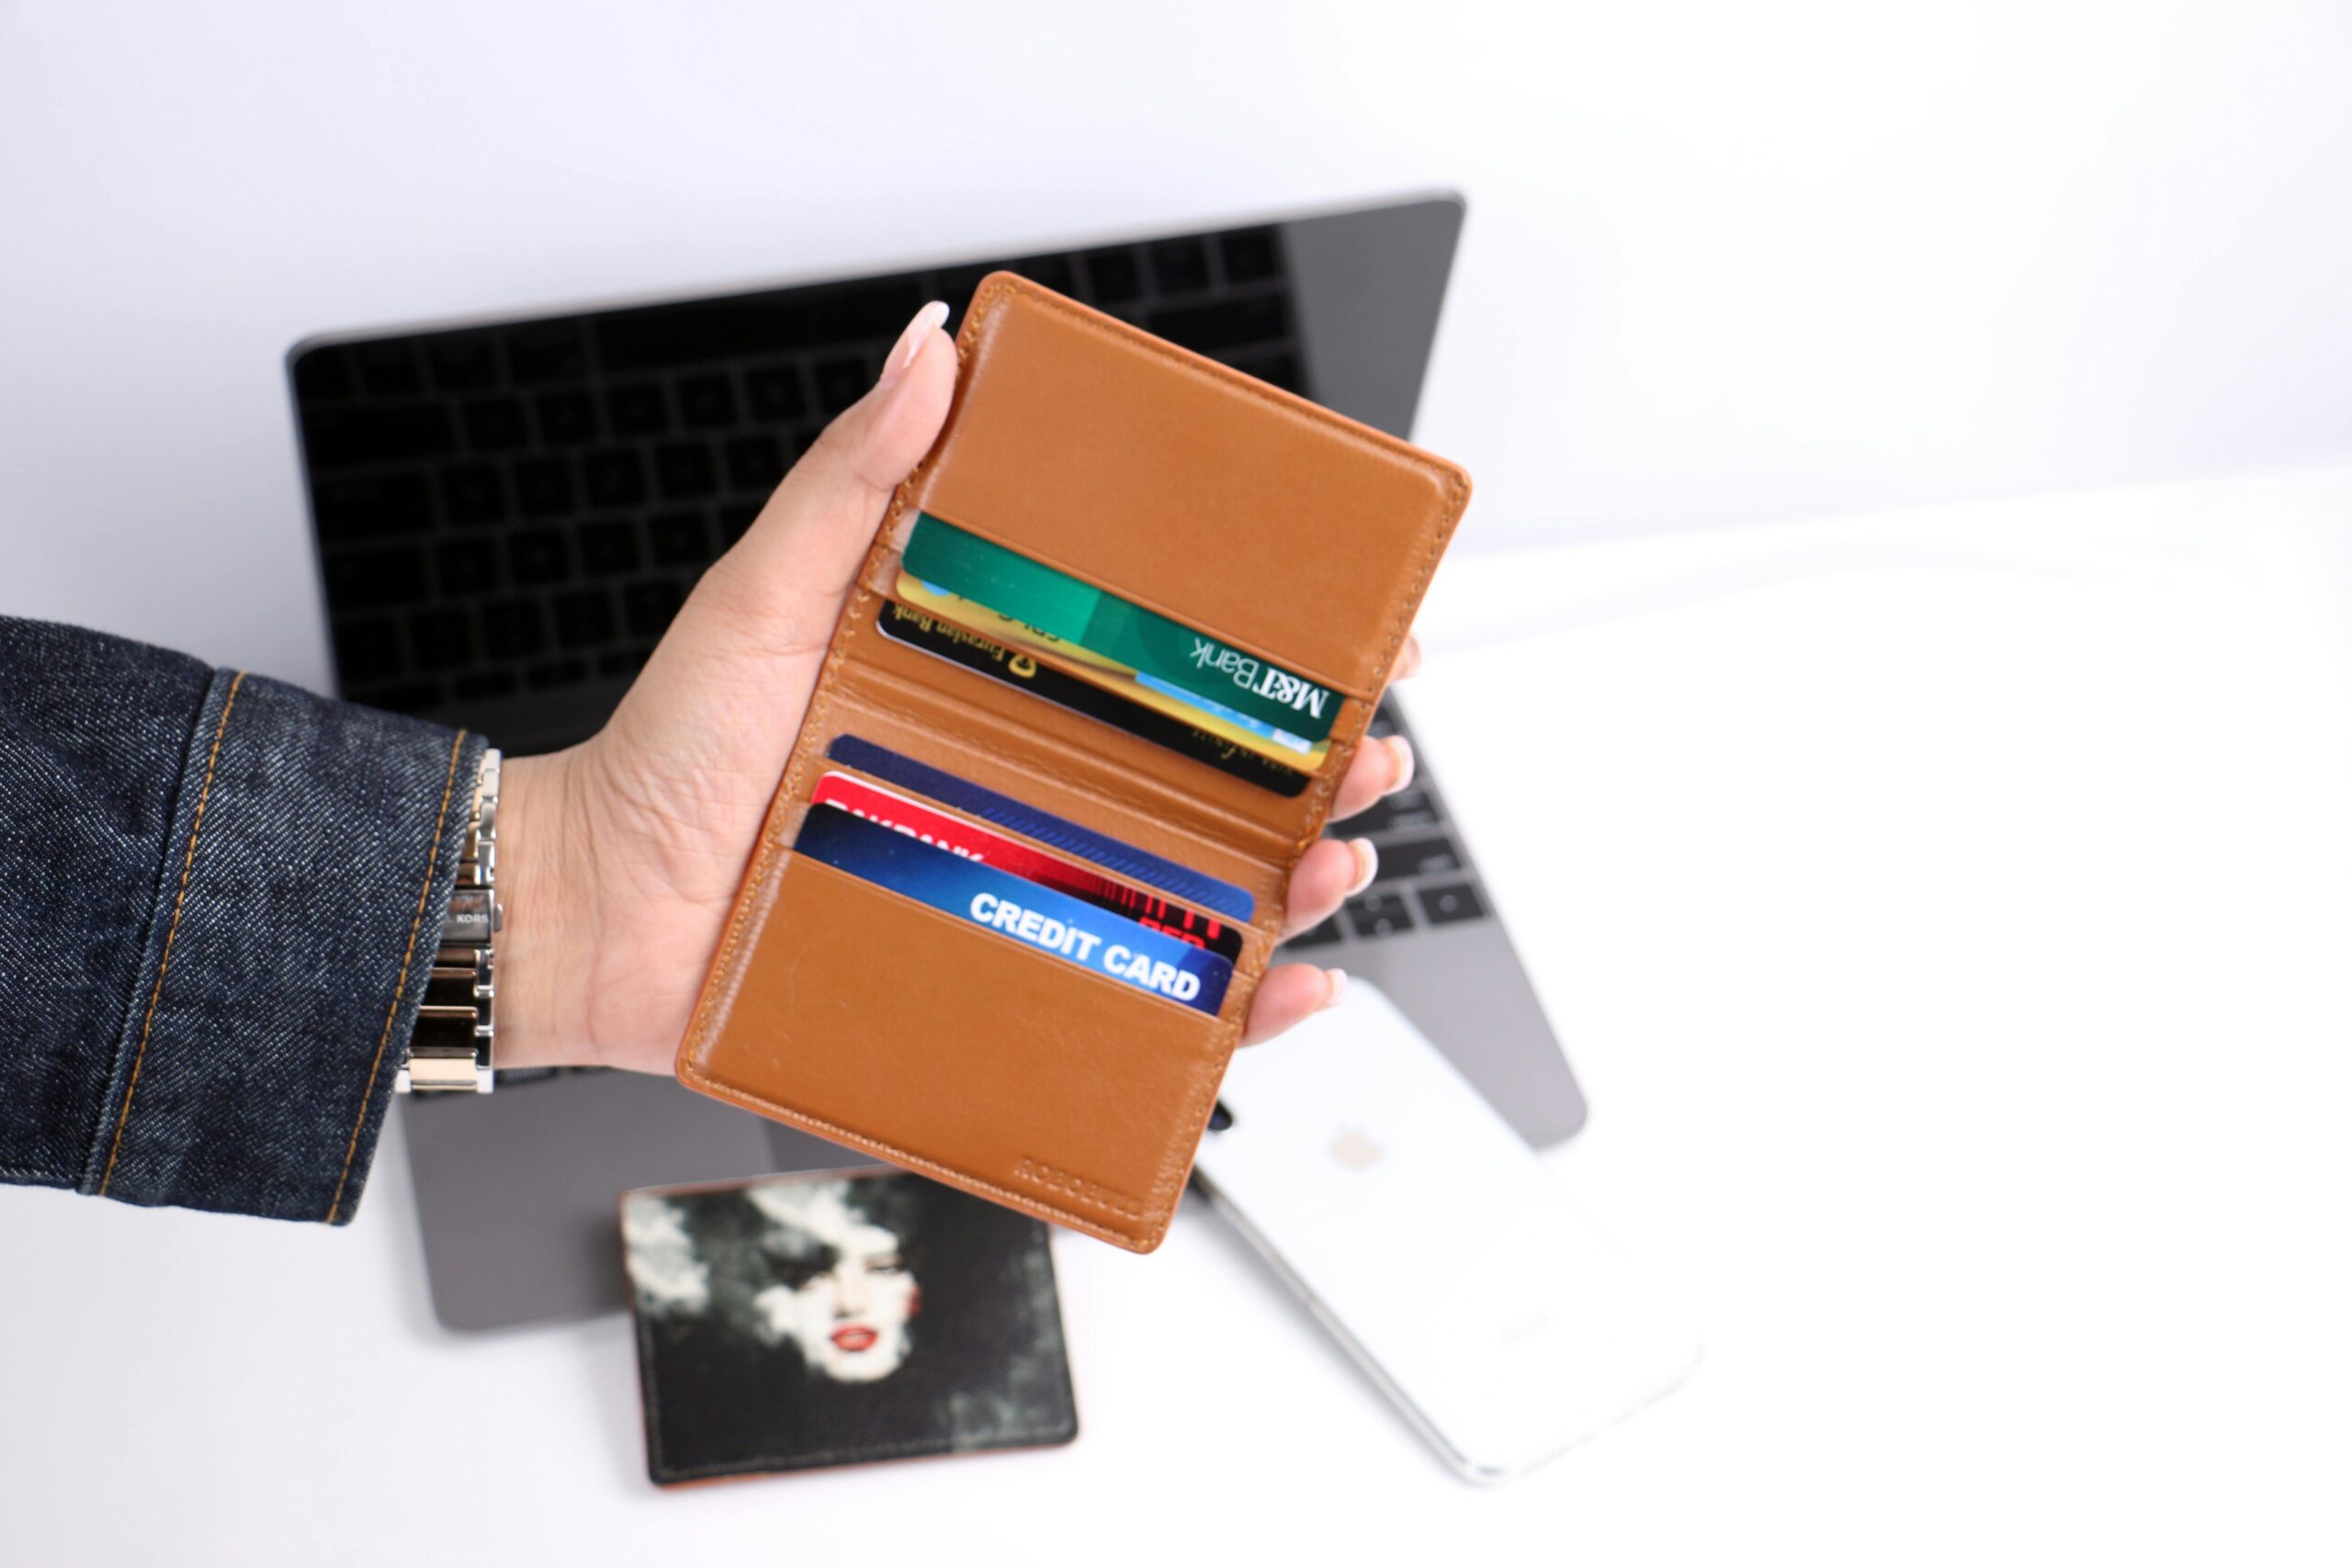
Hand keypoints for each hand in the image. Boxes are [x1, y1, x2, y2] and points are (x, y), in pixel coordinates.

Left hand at [497, 302, 1422, 1073]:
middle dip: (1322, 769)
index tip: (1347, 627)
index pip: (1165, 666)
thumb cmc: (669, 753)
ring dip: (1302, 881)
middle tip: (1366, 752)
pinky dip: (1231, 1011)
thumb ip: (853, 477)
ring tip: (1337, 856)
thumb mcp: (768, 594)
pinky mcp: (1004, 986)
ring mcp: (1026, 894)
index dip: (1270, 653)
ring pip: (1205, 896)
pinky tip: (1285, 983)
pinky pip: (1142, 1010)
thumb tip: (931, 348)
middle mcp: (1032, 792)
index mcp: (1001, 692)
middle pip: (1217, 785)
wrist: (591, 913)